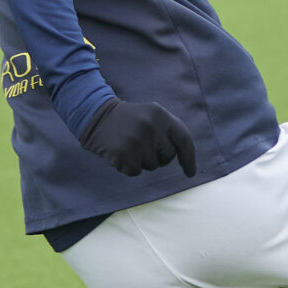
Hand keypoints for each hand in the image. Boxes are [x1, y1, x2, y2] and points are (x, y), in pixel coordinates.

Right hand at [79, 100, 198, 177]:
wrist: (97, 116)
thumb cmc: (130, 120)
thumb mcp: (151, 116)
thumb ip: (169, 131)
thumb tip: (186, 159)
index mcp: (161, 115)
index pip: (184, 139)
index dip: (189, 158)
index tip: (190, 172)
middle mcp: (151, 127)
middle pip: (168, 157)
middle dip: (158, 156)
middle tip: (142, 144)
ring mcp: (136, 140)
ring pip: (152, 166)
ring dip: (142, 161)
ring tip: (130, 145)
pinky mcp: (123, 153)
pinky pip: (135, 171)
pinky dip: (128, 167)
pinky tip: (121, 153)